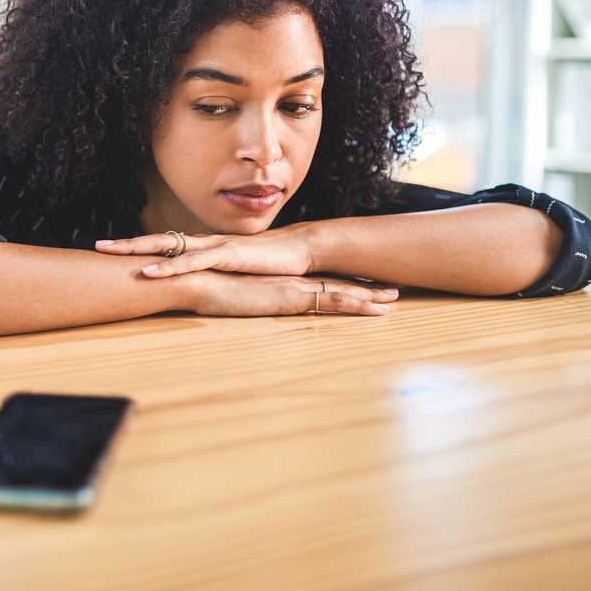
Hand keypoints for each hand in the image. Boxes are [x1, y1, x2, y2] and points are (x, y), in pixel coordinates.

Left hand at [95, 223, 316, 277]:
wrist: (297, 251)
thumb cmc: (265, 264)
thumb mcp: (232, 272)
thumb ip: (213, 276)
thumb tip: (195, 287)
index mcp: (202, 246)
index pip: (162, 244)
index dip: (137, 247)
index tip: (111, 250)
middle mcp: (202, 243)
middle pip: (156, 240)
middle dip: (126, 244)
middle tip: (97, 246)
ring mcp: (212, 247)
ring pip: (167, 247)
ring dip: (137, 250)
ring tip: (110, 252)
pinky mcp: (225, 256)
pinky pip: (190, 262)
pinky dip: (167, 268)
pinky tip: (147, 273)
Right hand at [184, 270, 397, 316]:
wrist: (197, 280)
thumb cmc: (205, 291)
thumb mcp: (229, 300)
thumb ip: (241, 302)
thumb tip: (239, 309)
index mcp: (279, 284)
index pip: (317, 284)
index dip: (341, 286)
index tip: (361, 288)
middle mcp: (291, 282)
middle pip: (336, 285)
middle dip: (365, 288)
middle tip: (390, 290)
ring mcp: (294, 288)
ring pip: (342, 293)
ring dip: (370, 296)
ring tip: (393, 299)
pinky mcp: (293, 297)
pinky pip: (334, 301)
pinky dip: (358, 304)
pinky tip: (377, 309)